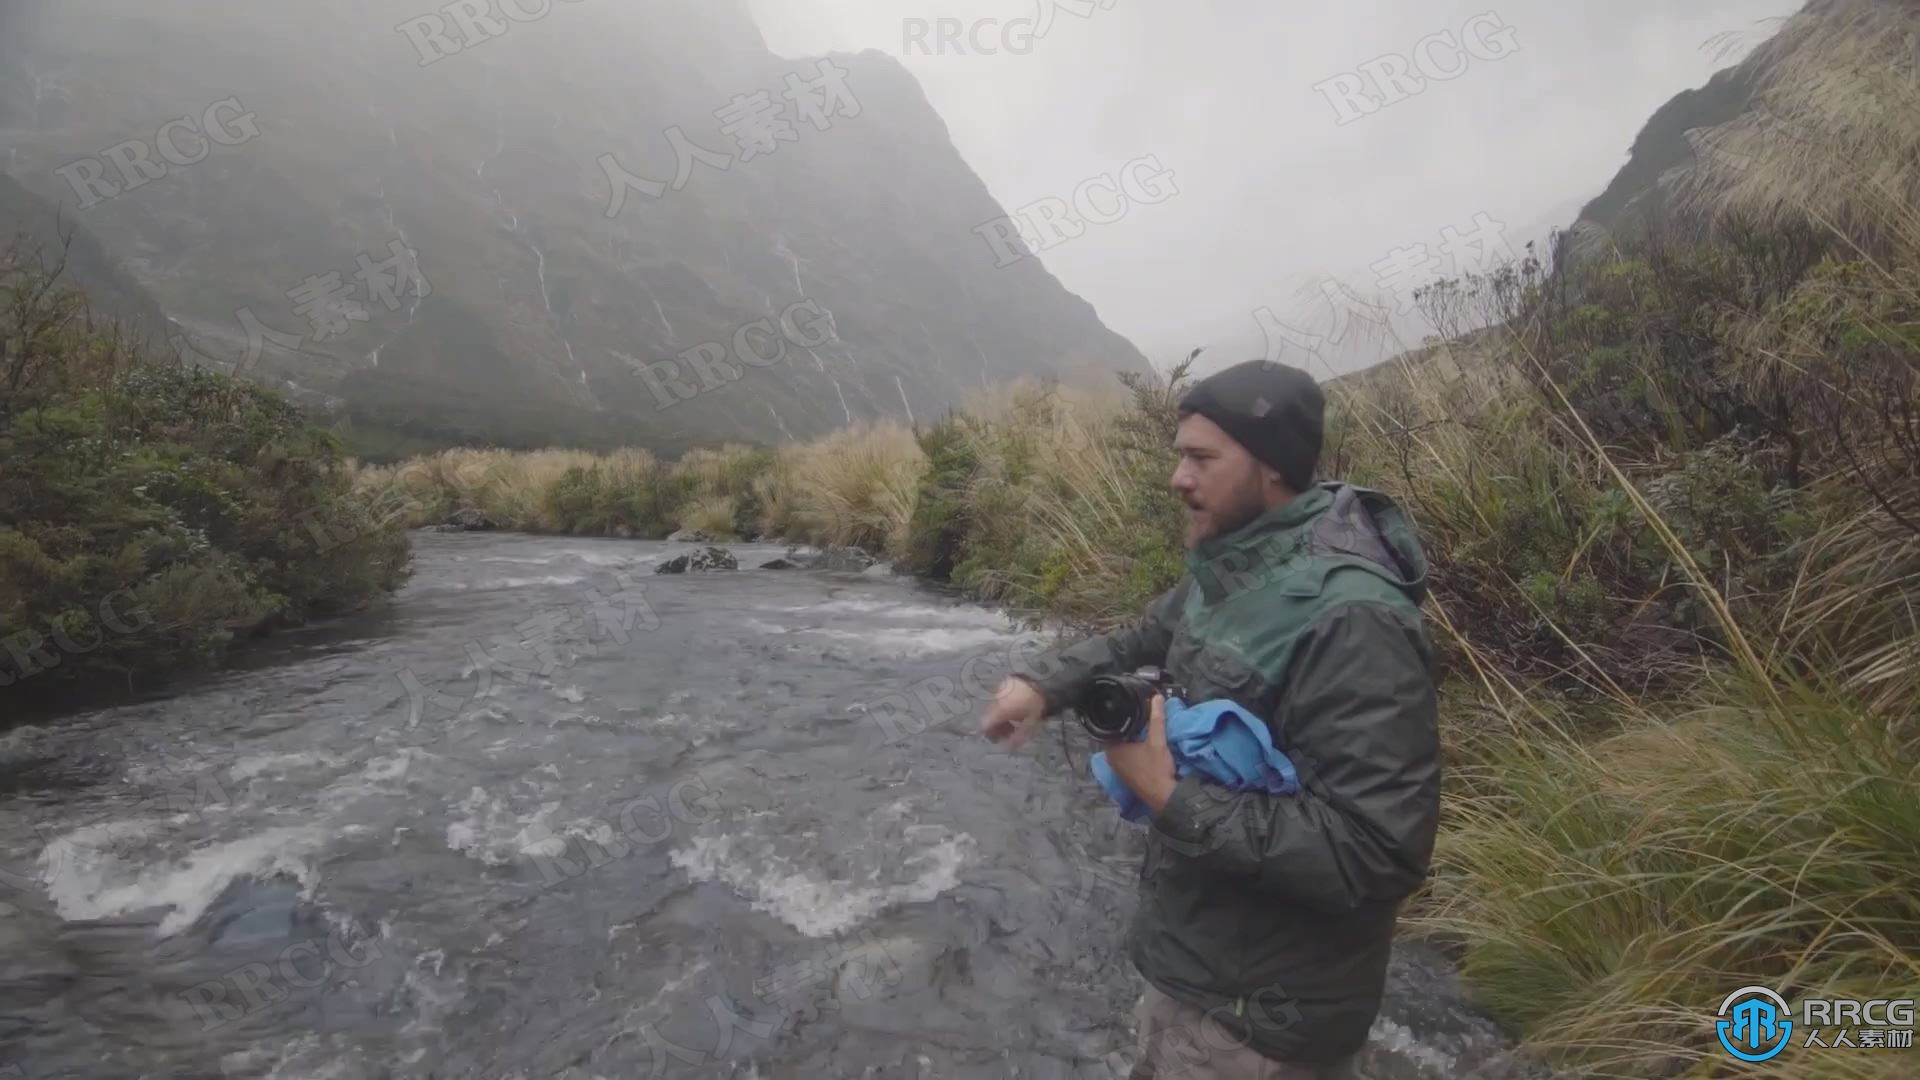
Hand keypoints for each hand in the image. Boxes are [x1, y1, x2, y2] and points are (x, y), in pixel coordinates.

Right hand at [981, 676, 1047, 749]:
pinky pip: (1002, 697)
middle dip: (998, 725)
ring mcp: (1001, 688)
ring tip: (1017, 718)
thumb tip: (1007, 748)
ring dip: (1003, 715)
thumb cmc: (1038, 706)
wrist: (1047, 681)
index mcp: (1000, 710)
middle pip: (990, 716)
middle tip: (1011, 731)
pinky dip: (1006, 704)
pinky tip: (1019, 706)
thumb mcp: (1030, 725)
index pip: (985, 725)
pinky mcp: (1007, 681)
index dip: (991, 734)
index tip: (1002, 738)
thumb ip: (1016, 738)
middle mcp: (997, 698)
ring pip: (995, 706)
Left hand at [1103, 693, 1177, 812]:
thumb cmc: (1157, 768)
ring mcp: (1117, 769)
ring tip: (1139, 726)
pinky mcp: (1126, 775)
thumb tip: (1157, 698)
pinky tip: (1141, 744)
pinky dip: (1131, 749)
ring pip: (1120, 747)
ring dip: (1128, 739)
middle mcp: (1110, 759)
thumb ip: (1156, 718)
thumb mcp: (1158, 740)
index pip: (1108, 727)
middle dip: (1124, 727)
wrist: (1164, 796)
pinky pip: (1125, 757)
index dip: (1116, 716)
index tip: (1125, 707)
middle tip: (1135, 713)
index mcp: (1112, 749)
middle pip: (1114, 737)